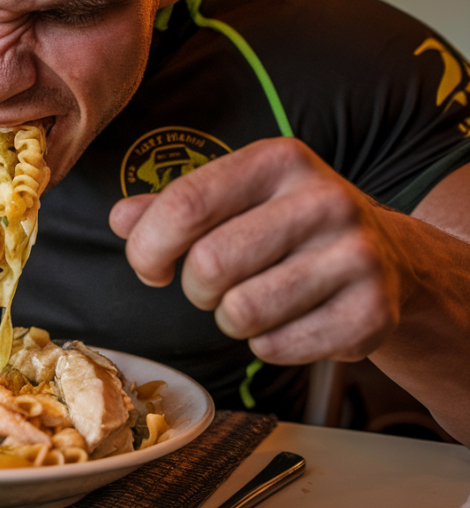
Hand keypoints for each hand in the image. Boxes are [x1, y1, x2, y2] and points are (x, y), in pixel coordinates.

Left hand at [109, 137, 403, 364]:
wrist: (386, 258)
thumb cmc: (287, 226)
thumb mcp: (235, 198)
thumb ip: (172, 206)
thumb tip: (121, 219)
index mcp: (279, 160)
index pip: (186, 204)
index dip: (149, 246)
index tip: (150, 266)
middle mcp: (324, 199)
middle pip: (210, 264)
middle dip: (195, 288)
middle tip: (213, 286)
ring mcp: (356, 256)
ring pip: (242, 311)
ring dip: (230, 319)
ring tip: (253, 299)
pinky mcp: (372, 313)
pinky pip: (277, 347)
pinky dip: (266, 345)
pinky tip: (290, 320)